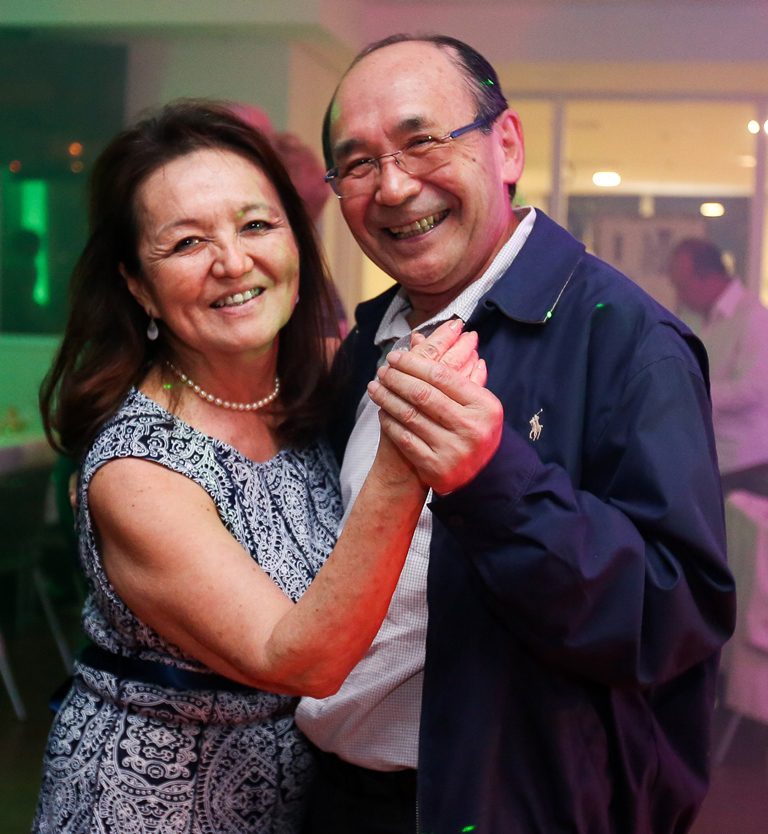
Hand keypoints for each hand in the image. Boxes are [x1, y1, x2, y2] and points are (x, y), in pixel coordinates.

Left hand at [369, 327, 501, 493]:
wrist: (480, 477)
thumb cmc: (475, 430)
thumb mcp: (475, 401)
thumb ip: (452, 370)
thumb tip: (420, 337)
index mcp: (485, 406)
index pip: (442, 376)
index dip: (414, 363)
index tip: (395, 356)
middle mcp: (472, 428)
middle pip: (423, 394)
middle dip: (397, 378)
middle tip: (382, 369)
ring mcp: (454, 450)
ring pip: (410, 416)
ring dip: (387, 398)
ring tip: (375, 386)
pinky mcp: (436, 468)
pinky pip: (404, 439)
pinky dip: (390, 422)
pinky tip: (381, 411)